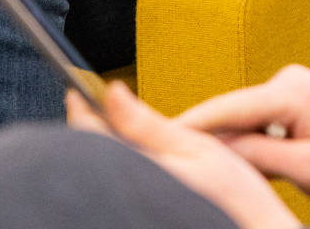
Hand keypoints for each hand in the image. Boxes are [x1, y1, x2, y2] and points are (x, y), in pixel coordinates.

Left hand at [66, 82, 300, 228]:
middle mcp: (129, 197)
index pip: (92, 139)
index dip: (80, 113)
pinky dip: (119, 176)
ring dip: (104, 157)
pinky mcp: (141, 218)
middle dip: (91, 136)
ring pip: (102, 180)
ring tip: (117, 139)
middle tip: (96, 112)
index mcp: (141, 173)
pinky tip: (136, 169)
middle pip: (92, 162)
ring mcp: (133, 213)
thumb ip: (147, 123)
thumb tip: (113, 93)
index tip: (75, 95)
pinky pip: (119, 196)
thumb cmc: (234, 196)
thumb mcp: (196, 145)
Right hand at [176, 65, 309, 207]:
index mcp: (289, 90)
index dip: (183, 127)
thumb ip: (257, 157)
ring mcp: (294, 89)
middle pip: (229, 115)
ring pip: (243, 123)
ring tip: (207, 175)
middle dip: (206, 142)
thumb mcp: (305, 170)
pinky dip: (249, 146)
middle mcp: (289, 81)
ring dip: (230, 149)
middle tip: (171, 165)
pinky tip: (244, 171)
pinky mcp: (298, 103)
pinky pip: (260, 124)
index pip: (223, 109)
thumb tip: (215, 151)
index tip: (146, 136)